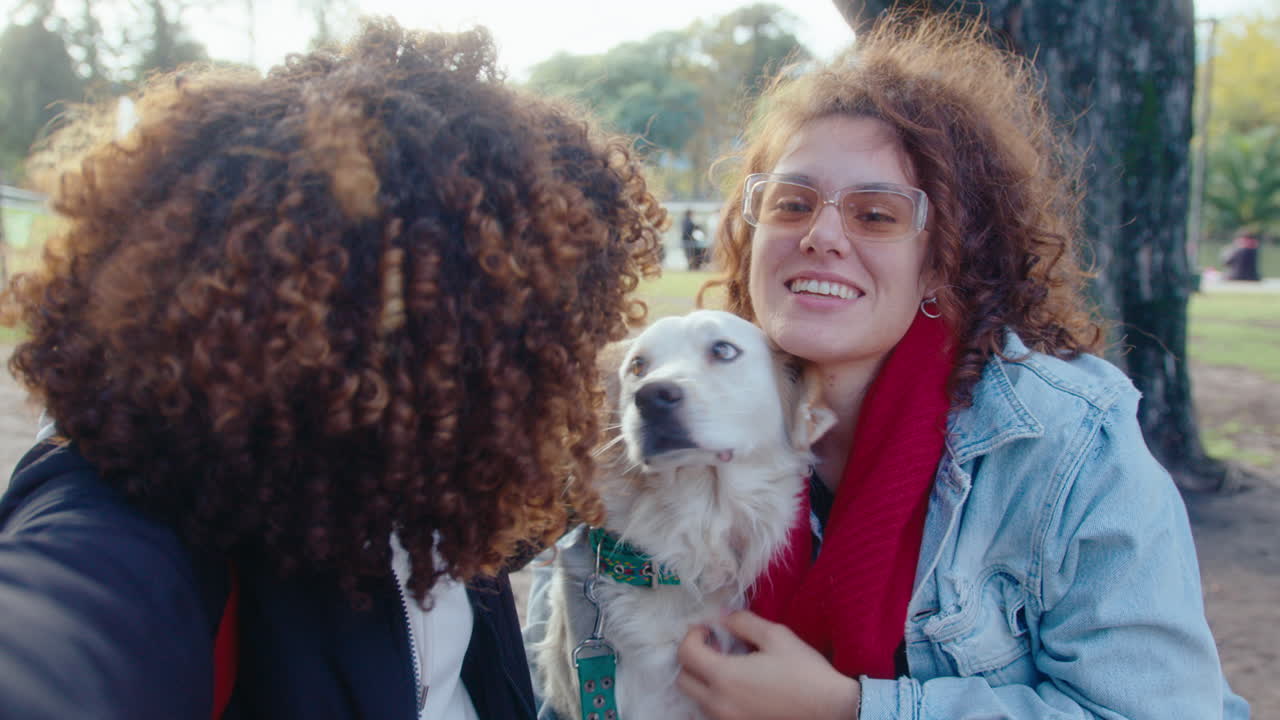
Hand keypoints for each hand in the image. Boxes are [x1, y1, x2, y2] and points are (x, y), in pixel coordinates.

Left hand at [676, 610, 859, 719]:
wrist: (830, 709)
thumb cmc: (804, 671)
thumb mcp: (775, 636)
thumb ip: (742, 622)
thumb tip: (721, 617)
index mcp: (724, 677)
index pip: (685, 654)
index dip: (692, 636)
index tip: (708, 630)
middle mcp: (718, 703)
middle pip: (683, 680)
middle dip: (692, 659)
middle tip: (715, 647)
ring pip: (697, 699)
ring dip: (703, 679)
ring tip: (730, 667)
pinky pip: (713, 712)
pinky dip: (716, 697)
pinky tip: (739, 687)